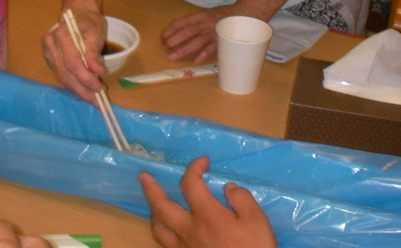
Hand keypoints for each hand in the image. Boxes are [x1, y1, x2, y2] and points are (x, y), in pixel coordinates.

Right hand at [42, 7, 107, 103]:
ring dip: (79, 90)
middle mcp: (50, 44)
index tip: (100, 88)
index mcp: (61, 35)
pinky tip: (85, 89)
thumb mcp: (96, 32)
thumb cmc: (89, 21)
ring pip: (63, 78)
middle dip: (83, 90)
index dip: (86, 78)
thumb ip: (95, 52)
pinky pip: (62, 75)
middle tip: (98, 101)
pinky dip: (74, 84)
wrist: (78, 13)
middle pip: (66, 74)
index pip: (72, 63)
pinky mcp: (50, 59)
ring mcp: (48, 52)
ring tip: (94, 97)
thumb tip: (98, 72)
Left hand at [139, 156, 276, 247]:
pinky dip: (162, 233)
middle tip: (143, 176)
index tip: (203, 161)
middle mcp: (188, 230)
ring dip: (153, 212)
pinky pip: (166, 244)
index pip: (190, 183)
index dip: (194, 167)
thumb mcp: (257, 222)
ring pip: (158, 228)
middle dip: (150, 188)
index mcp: (206, 215)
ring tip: (153, 204)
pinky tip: (168, 231)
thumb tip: (228, 188)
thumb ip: (242, 200)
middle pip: (161, 206)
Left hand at [161, 5, 236, 62]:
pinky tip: (196, 60)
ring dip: (182, 50)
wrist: (243, 14)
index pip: (180, 22)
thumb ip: (196, 20)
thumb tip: (182, 29)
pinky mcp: (221, 41)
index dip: (170, 30)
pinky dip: (203, 54)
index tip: (162, 37)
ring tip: (172, 57)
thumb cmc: (224, 14)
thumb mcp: (208, 13)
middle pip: (186, 32)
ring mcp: (212, 33)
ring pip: (195, 42)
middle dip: (173, 40)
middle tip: (164, 47)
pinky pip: (211, 49)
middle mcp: (204, 24)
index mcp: (199, 16)